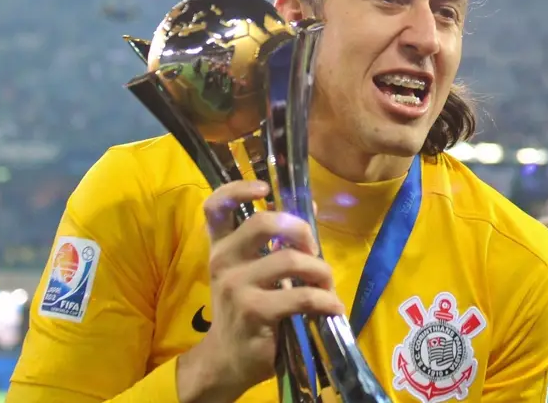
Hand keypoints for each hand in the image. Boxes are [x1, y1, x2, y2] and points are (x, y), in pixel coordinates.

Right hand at [176, 180, 345, 401]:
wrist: (228, 359)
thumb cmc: (246, 311)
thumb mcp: (249, 274)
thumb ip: (271, 245)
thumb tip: (310, 210)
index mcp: (221, 248)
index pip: (215, 206)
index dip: (238, 189)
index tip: (264, 188)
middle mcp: (223, 261)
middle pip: (263, 223)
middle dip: (301, 230)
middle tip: (313, 250)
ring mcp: (236, 286)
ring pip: (290, 259)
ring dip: (320, 271)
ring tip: (327, 286)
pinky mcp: (255, 312)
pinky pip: (302, 296)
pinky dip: (326, 300)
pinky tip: (332, 307)